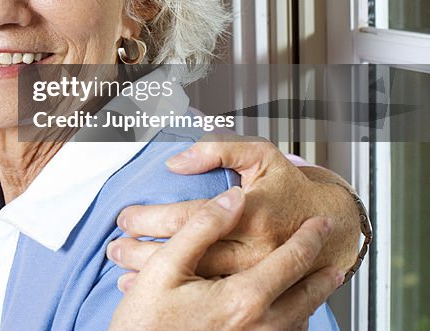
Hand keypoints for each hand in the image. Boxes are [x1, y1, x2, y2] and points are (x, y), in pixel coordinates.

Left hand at [107, 135, 360, 276]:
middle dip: (144, 252)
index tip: (124, 217)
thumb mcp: (261, 156)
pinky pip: (211, 296)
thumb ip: (218, 151)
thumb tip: (176, 163)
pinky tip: (151, 291)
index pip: (190, 216)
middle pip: (187, 253)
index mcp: (253, 213)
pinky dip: (179, 294)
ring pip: (195, 280)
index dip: (153, 217)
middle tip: (114, 247)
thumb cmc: (289, 187)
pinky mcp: (255, 291)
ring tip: (120, 269)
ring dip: (156, 277)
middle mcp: (254, 248)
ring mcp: (256, 275)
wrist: (332, 226)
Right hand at [108, 187, 343, 329]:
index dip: (309, 239)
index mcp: (243, 298)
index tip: (321, 224)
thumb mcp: (165, 267)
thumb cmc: (145, 322)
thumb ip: (202, 228)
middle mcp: (259, 327)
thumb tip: (232, 199)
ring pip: (299, 322)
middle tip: (335, 259)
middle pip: (306, 297)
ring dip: (312, 302)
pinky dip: (294, 325)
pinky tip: (289, 320)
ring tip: (318, 288)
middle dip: (323, 275)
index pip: (290, 262)